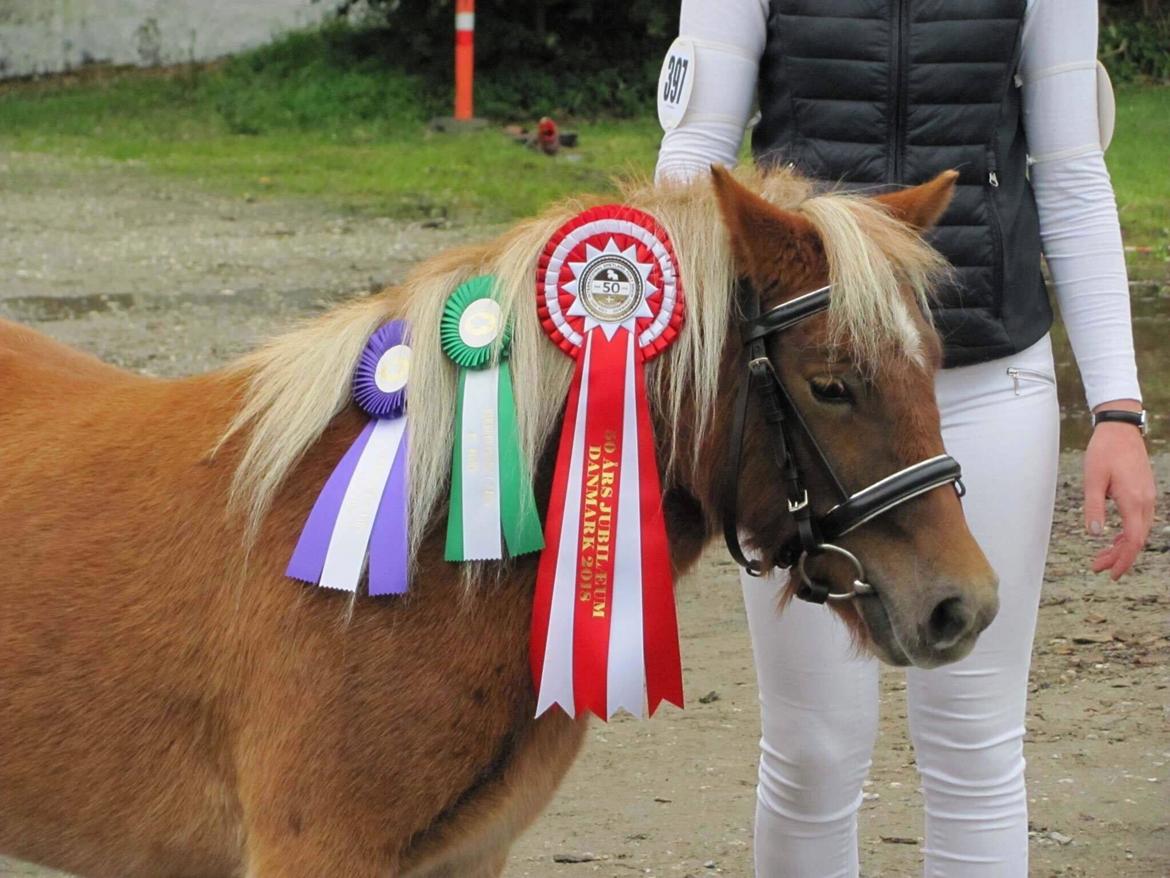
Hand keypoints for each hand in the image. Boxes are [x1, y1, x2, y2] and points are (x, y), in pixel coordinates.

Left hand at [1083, 400, 1156, 579]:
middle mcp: (1145, 502)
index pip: (1133, 540)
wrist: (1120, 430)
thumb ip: (1094, 507)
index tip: (1111, 574)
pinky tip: (1113, 539)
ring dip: (1121, 546)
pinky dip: (1127, 533)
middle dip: (1119, 557)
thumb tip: (1094, 534)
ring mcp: (1147, 497)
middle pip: (1136, 539)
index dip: (1123, 559)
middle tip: (1098, 568)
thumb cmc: (1104, 452)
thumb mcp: (1092, 480)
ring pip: (1138, 531)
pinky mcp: (1144, 492)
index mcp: (1133, 501)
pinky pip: (1139, 520)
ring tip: (1101, 557)